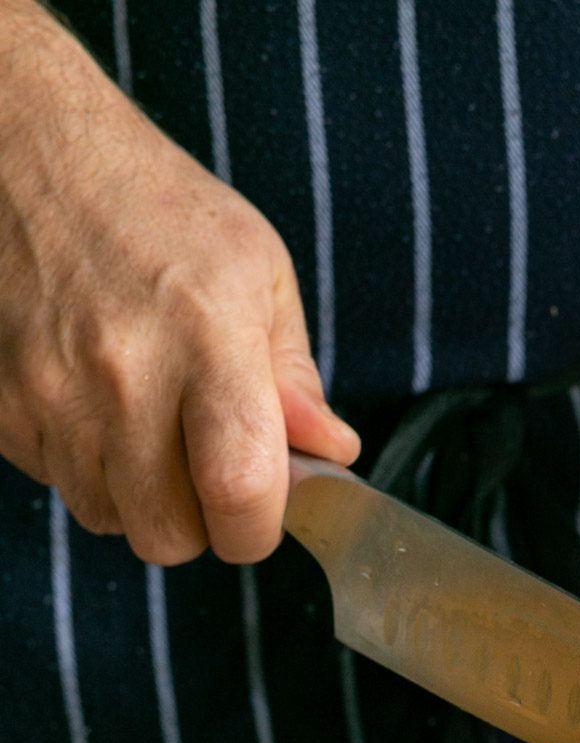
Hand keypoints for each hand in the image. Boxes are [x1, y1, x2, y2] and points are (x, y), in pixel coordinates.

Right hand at [0, 4, 358, 563]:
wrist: (23, 152)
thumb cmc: (154, 209)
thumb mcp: (257, 273)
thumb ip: (295, 378)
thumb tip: (329, 455)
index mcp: (207, 338)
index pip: (239, 489)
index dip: (258, 528)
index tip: (265, 513)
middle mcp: (123, 374)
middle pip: (169, 534)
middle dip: (201, 524)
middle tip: (208, 472)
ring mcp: (51, 394)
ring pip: (110, 519)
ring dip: (141, 497)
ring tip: (151, 426)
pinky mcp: (2, 405)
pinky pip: (58, 484)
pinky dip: (88, 466)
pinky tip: (99, 406)